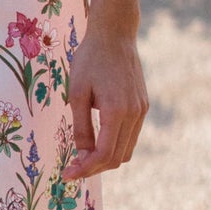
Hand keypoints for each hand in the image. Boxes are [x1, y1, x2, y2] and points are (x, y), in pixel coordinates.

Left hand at [62, 27, 147, 179]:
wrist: (115, 35)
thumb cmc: (90, 60)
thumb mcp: (77, 92)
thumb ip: (81, 126)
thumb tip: (82, 154)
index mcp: (117, 111)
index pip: (104, 154)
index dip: (85, 169)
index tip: (67, 175)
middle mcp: (135, 114)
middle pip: (117, 158)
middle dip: (94, 167)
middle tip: (72, 168)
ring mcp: (142, 111)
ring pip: (126, 150)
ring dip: (105, 158)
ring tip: (82, 157)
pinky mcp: (143, 106)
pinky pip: (130, 136)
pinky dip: (114, 144)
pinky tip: (96, 141)